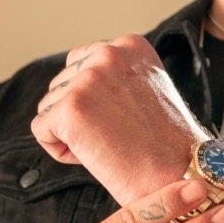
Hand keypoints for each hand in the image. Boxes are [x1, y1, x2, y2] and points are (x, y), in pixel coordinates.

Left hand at [31, 35, 205, 205]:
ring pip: (49, 107)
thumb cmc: (168, 147)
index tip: (123, 120)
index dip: (95, 100)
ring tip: (110, 147)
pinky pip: (41, 131)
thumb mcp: (148, 91)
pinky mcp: (70, 109)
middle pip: (62, 83)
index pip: (82, 63)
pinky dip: (61, 152)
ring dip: (71, 133)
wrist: (183, 178)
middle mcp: (108, 53)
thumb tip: (78, 84)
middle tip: (118, 138)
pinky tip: (95, 158)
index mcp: (130, 44)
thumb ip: (116, 78)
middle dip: (81, 115)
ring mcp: (87, 80)